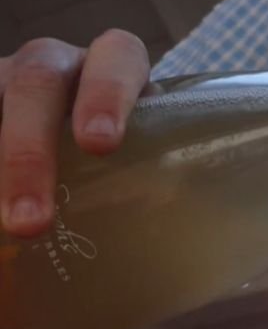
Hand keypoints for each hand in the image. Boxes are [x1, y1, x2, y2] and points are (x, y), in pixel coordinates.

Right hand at [0, 30, 150, 236]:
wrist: (64, 142)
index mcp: (113, 68)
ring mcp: (7, 80)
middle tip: (33, 220)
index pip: (118, 56)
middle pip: (37, 82)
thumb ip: (154, 186)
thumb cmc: (122, 158)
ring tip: (6, 227)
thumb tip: (189, 272)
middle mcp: (57, 66)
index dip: (108, 92)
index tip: (101, 145)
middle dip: (29, 149)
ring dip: (3, 163)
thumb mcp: (141, 158)